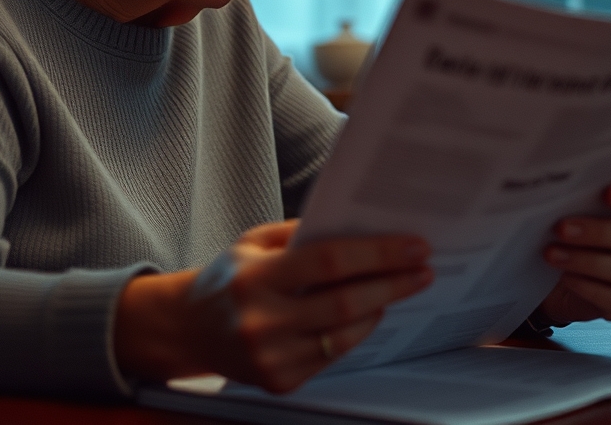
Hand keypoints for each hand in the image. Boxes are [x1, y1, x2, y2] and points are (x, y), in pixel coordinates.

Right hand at [114, 220, 431, 392]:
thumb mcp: (254, 242)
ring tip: (399, 289)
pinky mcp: (279, 381)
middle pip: (345, 303)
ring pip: (344, 336)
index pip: (328, 261)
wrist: (187, 328)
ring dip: (379, 309)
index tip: (413, 246)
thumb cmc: (228, 277)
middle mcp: (261, 320)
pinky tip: (366, 314)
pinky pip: (332, 356)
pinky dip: (354, 333)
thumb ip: (303, 233)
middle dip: (392, 284)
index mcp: (254, 277)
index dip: (377, 253)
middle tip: (423, 270)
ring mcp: (270, 357)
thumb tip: (362, 228)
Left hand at [537, 180, 610, 324]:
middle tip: (561, 228)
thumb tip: (555, 190)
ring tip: (552, 253)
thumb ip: (576, 200)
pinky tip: (565, 277)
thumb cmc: (572, 237)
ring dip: (585, 261)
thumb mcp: (574, 214)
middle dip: (596, 232)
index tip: (608, 193)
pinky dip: (586, 287)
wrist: (557, 282)